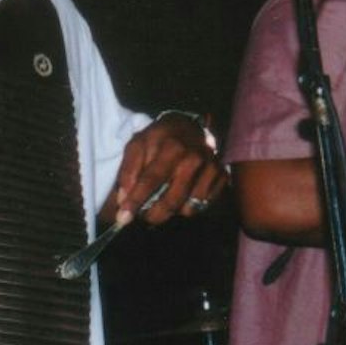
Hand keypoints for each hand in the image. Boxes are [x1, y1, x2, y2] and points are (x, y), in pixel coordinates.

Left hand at [106, 115, 228, 227]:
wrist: (189, 126)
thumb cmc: (159, 139)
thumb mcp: (138, 145)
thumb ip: (128, 171)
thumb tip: (124, 200)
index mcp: (171, 147)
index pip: (151, 180)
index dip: (136, 201)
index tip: (123, 218)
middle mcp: (194, 158)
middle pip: (172, 200)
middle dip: (153, 215)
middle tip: (143, 216)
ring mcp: (211, 168)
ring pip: (188, 208)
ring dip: (171, 212)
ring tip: (162, 202)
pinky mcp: (222, 176)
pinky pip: (203, 206)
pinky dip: (189, 207)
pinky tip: (181, 197)